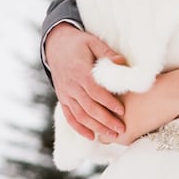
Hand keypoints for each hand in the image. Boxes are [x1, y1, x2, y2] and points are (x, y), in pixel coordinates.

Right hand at [44, 23, 126, 140]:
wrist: (56, 45)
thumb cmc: (79, 44)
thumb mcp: (93, 42)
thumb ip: (107, 54)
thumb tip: (122, 63)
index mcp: (80, 71)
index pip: (95, 91)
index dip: (108, 102)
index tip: (122, 111)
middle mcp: (71, 85)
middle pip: (89, 107)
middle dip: (106, 120)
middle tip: (121, 129)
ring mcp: (65, 94)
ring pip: (80, 115)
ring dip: (96, 127)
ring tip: (111, 136)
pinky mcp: (63, 98)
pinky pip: (69, 116)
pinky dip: (79, 128)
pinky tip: (91, 136)